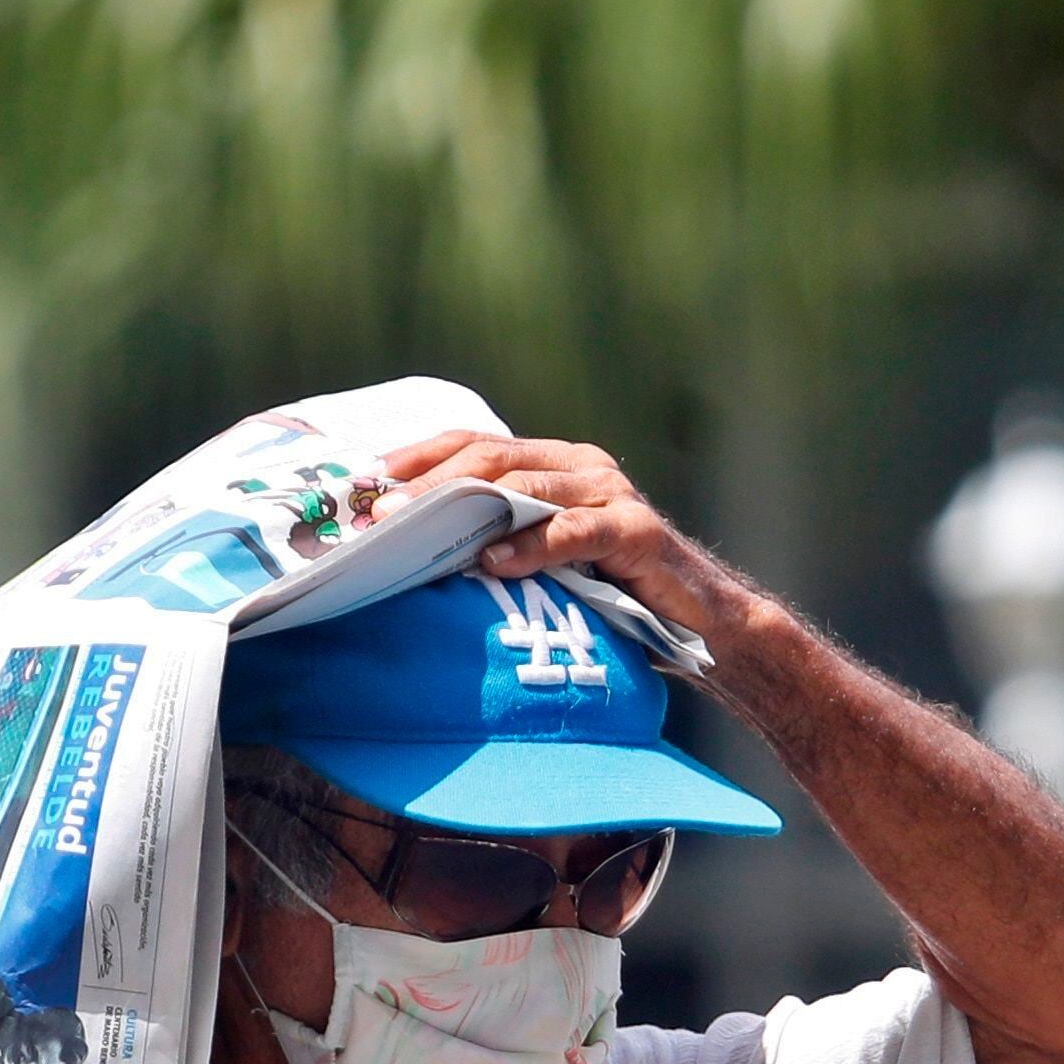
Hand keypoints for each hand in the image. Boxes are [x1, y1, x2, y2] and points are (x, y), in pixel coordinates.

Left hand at [377, 430, 776, 667]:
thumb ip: (500, 542)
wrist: (701, 619)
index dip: (417, 457)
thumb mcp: (547, 561)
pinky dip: (532, 547)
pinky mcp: (637, 532)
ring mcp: (611, 495)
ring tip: (419, 531)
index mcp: (555, 464)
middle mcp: (581, 467)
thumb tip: (416, 557)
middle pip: (491, 457)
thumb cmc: (615, 594)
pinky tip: (494, 563)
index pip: (475, 443)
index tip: (363, 481)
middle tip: (379, 508)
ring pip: (526, 487)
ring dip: (466, 508)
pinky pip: (575, 533)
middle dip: (428, 482)